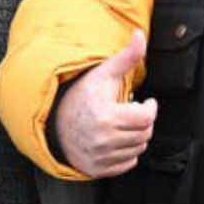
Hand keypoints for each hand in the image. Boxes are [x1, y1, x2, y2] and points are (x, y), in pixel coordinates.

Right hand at [54, 33, 156, 177]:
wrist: (54, 120)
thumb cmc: (81, 96)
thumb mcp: (103, 73)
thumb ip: (126, 57)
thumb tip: (139, 35)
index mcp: (105, 116)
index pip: (146, 118)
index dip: (150, 108)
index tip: (145, 102)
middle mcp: (102, 139)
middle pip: (145, 134)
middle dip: (143, 121)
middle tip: (132, 112)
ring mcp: (99, 156)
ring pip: (138, 149)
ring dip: (136, 136)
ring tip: (123, 124)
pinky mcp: (97, 169)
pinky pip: (128, 164)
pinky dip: (127, 152)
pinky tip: (116, 138)